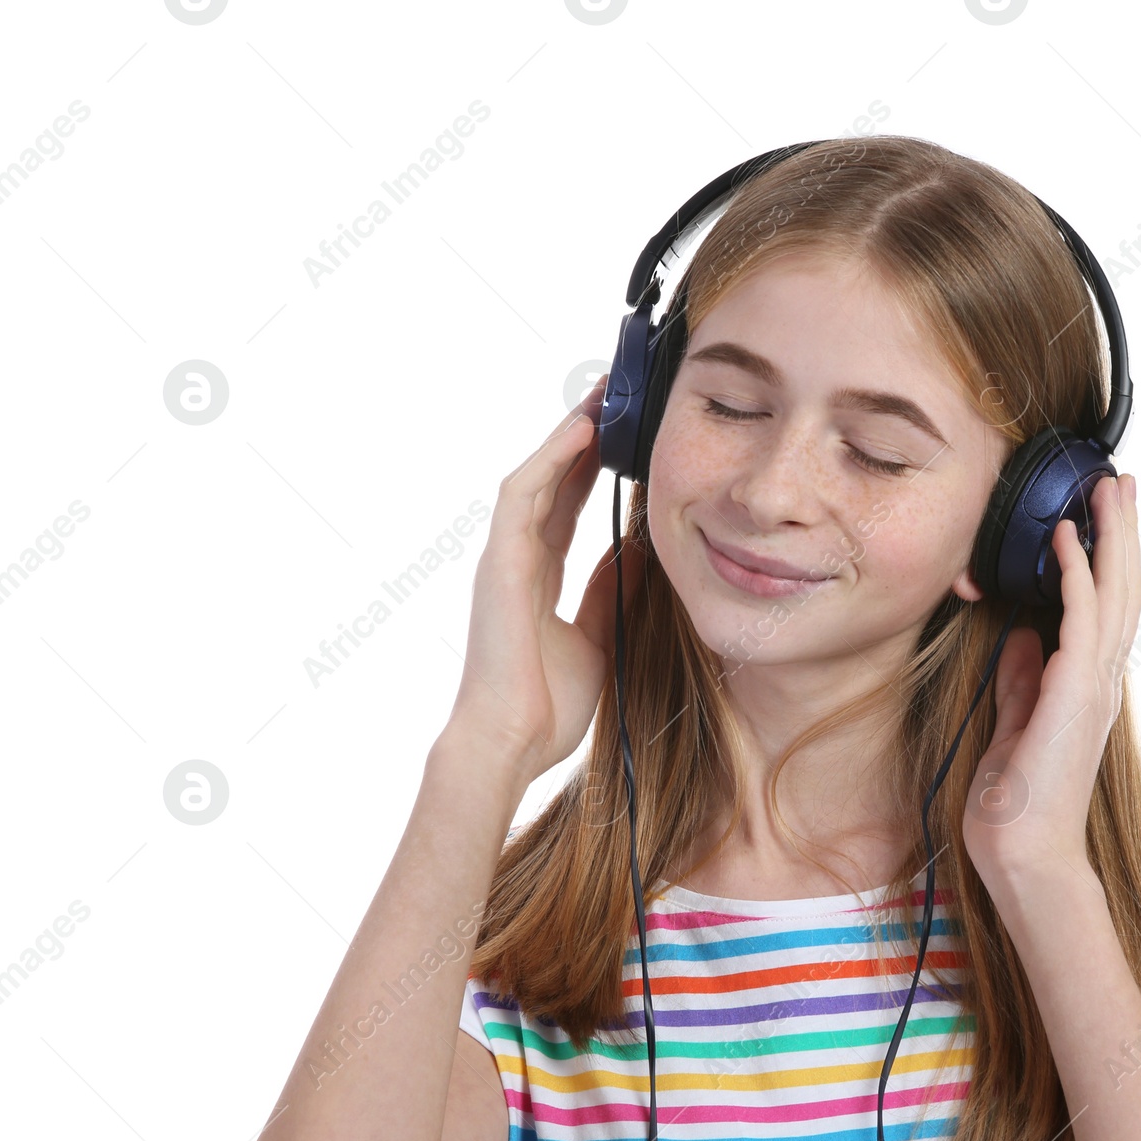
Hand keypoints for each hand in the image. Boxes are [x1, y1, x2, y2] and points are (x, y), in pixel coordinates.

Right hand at [444, 375, 643, 781]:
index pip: (567, 506)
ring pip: (537, 477)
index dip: (591, 470)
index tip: (622, 438)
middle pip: (553, 482)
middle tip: (614, 397)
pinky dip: (551, 461)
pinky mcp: (499, 563)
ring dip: (567, 436)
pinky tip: (580, 432)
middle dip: (582, 439)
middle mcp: (518, 559)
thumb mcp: (598, 634)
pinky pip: (523, 496)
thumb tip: (640, 553)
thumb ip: (612, 591)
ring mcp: (505, 558)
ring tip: (601, 398)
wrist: (513, 743)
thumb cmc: (549, 704)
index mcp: (537, 577)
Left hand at [961, 473, 1140, 899]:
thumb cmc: (1017, 801)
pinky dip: (1076, 574)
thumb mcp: (1016, 724)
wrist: (1022, 852)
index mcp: (1089, 687)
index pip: (1110, 608)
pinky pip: (1081, 620)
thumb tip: (1024, 639)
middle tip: (1122, 485)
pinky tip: (1064, 539)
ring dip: (1111, 538)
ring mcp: (1094, 687)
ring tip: (1107, 492)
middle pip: (1125, 590)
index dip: (1111, 559)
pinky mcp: (1074, 693)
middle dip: (1123, 534)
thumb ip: (1024, 681)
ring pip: (1115, 595)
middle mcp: (1102, 680)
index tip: (1103, 515)